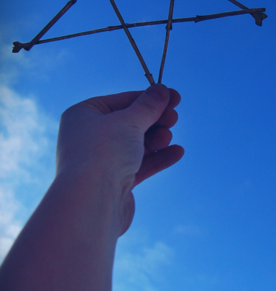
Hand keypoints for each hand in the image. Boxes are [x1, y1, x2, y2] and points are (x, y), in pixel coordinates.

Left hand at [56, 84, 183, 232]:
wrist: (92, 201)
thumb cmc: (103, 153)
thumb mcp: (129, 121)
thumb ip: (148, 106)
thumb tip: (161, 89)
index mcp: (84, 114)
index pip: (122, 100)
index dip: (150, 98)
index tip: (175, 97)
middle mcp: (89, 136)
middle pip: (130, 122)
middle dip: (155, 120)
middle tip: (174, 118)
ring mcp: (102, 160)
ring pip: (137, 144)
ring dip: (156, 139)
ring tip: (167, 138)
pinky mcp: (115, 181)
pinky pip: (140, 165)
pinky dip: (159, 158)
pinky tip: (177, 152)